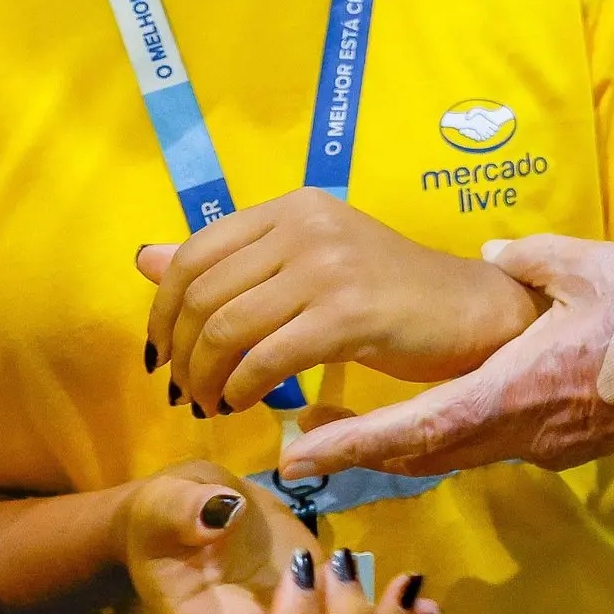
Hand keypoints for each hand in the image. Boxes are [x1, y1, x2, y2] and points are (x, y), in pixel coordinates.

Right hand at [122, 464, 437, 613]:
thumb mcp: (166, 504)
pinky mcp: (318, 594)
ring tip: (414, 603)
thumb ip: (187, 511)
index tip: (304, 594)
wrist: (182, 509)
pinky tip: (425, 606)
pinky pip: (352, 613)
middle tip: (365, 591)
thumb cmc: (160, 511)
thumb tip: (218, 512)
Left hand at [139, 188, 545, 416]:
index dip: (163, 312)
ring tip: (213, 404)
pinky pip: (267, 359)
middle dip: (181, 355)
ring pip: (228, 330)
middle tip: (187, 392)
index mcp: (294, 208)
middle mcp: (308, 225)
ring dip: (206, 379)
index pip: (195, 254)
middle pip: (204, 296)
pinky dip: (243, 390)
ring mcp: (330, 266)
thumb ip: (228, 261)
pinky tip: (248, 405)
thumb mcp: (304, 264)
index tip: (163, 354)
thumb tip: (144, 256)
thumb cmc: (388, 292)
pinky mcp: (351, 313)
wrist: (469, 311)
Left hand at [277, 238, 613, 481]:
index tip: (297, 451)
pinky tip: (429, 419)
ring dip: (395, 449)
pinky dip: (438, 441)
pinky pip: (482, 447)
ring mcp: (538, 443)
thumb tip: (498, 255)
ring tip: (348, 434)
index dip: (351, 441)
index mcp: (512, 390)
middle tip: (299, 447)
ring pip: (449, 455)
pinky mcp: (558, 442)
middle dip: (357, 452)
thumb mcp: (589, 265)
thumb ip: (531, 257)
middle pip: (420, 454)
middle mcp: (516, 430)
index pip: (415, 426)